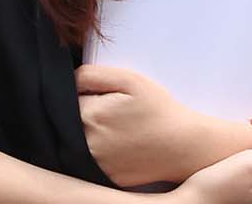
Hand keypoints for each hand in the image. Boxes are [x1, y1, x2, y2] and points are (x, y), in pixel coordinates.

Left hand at [79, 64, 229, 186]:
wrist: (183, 146)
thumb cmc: (159, 111)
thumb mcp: (131, 80)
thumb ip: (93, 75)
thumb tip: (69, 81)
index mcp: (89, 115)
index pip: (68, 99)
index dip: (88, 95)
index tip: (108, 99)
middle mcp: (84, 142)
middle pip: (70, 122)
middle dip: (88, 114)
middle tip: (117, 115)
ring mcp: (91, 164)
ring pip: (77, 141)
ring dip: (91, 134)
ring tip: (120, 130)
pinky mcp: (100, 177)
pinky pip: (89, 160)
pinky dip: (100, 151)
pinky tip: (121, 145)